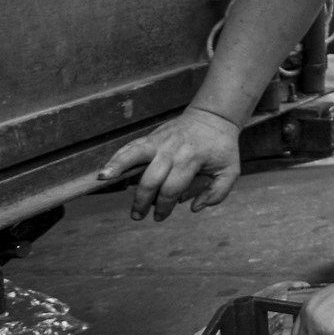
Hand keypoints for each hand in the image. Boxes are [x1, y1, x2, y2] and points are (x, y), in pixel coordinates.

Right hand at [99, 108, 242, 220]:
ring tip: (103, 180)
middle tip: (137, 216)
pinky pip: (131, 146)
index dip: (164, 206)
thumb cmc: (221, 148)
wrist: (213, 118)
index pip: (172, 188)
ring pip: (135, 154)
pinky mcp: (152, 136)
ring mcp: (160, 141)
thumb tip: (194, 208)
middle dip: (142, 200)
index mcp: (192, 159)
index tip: (159, 217)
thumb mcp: (230, 170)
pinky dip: (118, 157)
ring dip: (118, 167)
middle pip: (151, 178)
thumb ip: (218, 193)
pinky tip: (106, 170)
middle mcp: (173, 150)